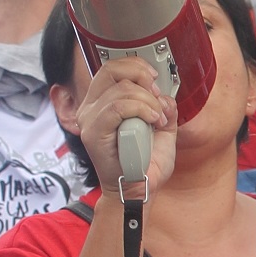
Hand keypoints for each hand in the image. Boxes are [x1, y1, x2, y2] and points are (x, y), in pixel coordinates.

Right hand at [79, 55, 176, 190]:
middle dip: (143, 78)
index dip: (137, 67)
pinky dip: (141, 110)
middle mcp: (92, 108)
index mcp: (103, 102)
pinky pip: (117, 108)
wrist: (140, 189)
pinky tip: (153, 121)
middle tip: (157, 100)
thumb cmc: (146, 162)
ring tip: (158, 119)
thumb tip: (165, 94)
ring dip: (149, 102)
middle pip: (112, 70)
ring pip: (121, 90)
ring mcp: (90, 120)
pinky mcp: (93, 133)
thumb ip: (163, 107)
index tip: (156, 82)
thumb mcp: (162, 127)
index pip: (112, 68)